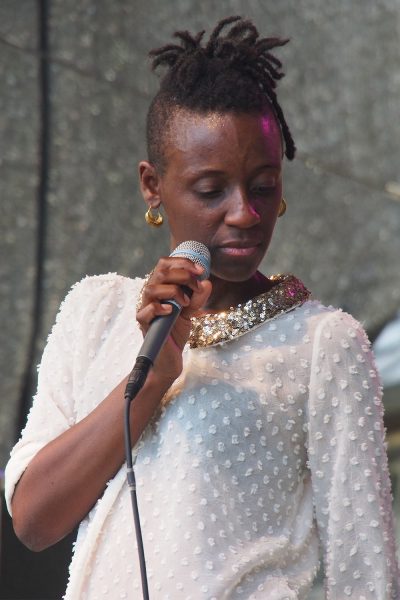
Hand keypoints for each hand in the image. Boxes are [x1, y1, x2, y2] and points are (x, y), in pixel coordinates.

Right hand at [136, 257, 211, 381]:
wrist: (170, 357)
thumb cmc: (176, 331)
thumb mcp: (191, 311)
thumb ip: (198, 297)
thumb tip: (206, 282)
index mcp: (161, 287)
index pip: (165, 264)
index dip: (183, 263)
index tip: (200, 270)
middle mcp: (151, 295)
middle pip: (160, 272)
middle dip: (183, 274)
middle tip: (196, 287)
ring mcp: (145, 308)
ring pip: (152, 288)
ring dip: (173, 291)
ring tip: (186, 303)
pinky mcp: (144, 324)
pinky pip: (146, 311)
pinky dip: (160, 308)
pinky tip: (172, 312)